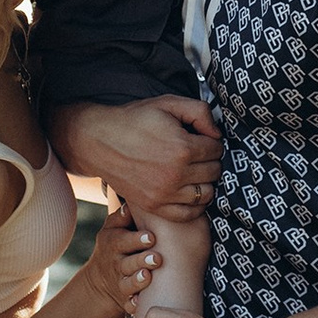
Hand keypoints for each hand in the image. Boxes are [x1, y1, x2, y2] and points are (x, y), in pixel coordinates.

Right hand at [51, 97, 221, 221]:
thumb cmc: (135, 119)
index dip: (212, 142)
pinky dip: (195, 204)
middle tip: (198, 154)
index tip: (201, 139)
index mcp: (183, 148)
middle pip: (215, 172)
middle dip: (210, 160)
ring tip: (194, 171)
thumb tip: (217, 134)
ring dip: (205, 181)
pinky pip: (189, 213)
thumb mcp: (168, 103)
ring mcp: (165, 193)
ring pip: (206, 193)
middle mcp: (177, 174)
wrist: (99, 141)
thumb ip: (200, 112)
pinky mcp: (154, 205)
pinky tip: (189, 190)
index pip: (217, 150)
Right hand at [88, 206, 159, 314]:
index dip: (137, 239)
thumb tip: (129, 206)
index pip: (124, 241)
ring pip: (128, 284)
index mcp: (115, 244)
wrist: (101, 280)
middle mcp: (117, 264)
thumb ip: (120, 218)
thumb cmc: (115, 246)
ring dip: (138, 281)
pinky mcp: (125, 299)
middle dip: (142, 260)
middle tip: (157, 258)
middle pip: (128, 263)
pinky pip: (128, 304)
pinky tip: (140, 302)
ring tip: (147, 276)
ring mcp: (120, 283)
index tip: (151, 237)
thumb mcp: (111, 230)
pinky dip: (133, 304)